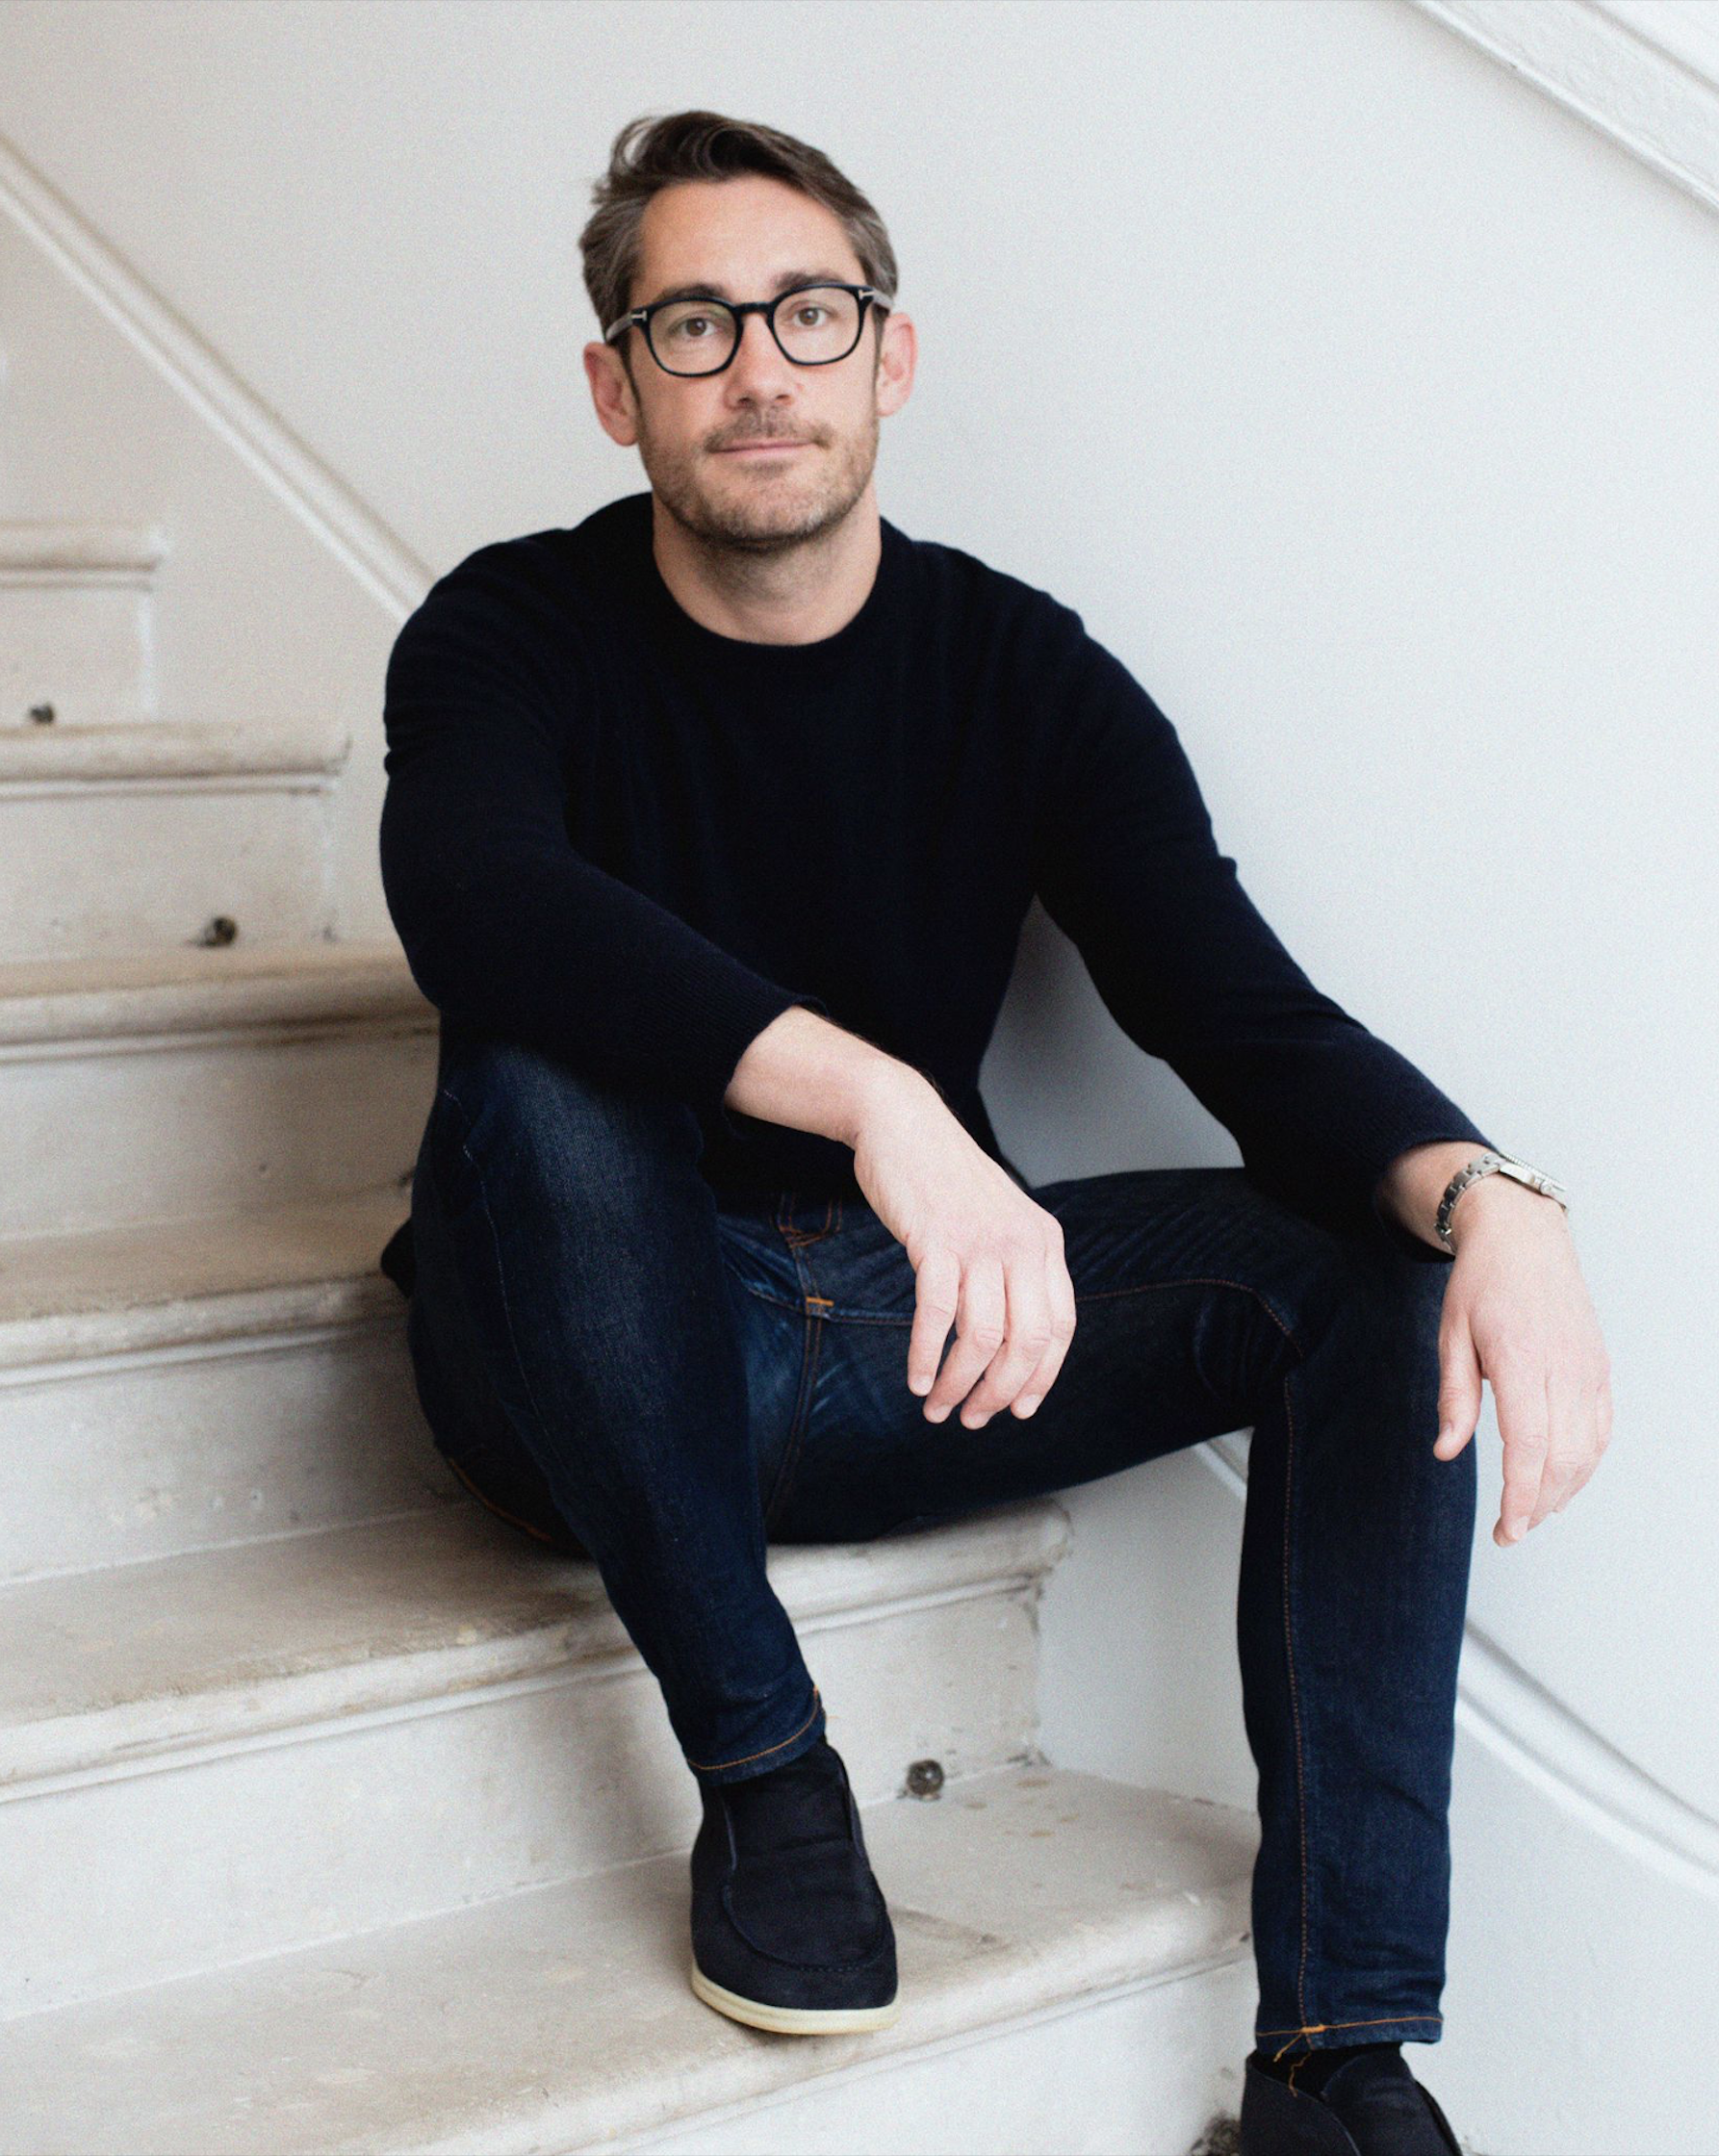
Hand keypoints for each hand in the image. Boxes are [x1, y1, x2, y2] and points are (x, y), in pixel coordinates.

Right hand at [848, 1069, 1076, 1426]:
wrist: (904, 1122)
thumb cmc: (945, 1180)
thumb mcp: (999, 1220)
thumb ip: (1012, 1267)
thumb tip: (1008, 1338)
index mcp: (1044, 1243)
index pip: (1059, 1328)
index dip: (1041, 1377)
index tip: (1017, 1409)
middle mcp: (1022, 1245)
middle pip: (1026, 1342)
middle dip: (999, 1393)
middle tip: (971, 1419)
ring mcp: (980, 1242)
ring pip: (982, 1337)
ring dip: (960, 1384)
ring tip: (938, 1408)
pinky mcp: (937, 1240)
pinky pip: (937, 1315)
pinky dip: (926, 1356)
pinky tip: (917, 1379)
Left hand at [1431, 1177, 1611, 1544]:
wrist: (1524, 1238)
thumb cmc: (1482, 1283)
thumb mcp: (1451, 1334)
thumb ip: (1454, 1396)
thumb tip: (1446, 1451)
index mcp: (1521, 1359)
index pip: (1529, 1444)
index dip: (1521, 1494)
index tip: (1508, 1529)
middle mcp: (1563, 1368)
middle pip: (1563, 1458)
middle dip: (1539, 1505)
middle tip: (1511, 1532)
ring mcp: (1588, 1370)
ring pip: (1588, 1450)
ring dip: (1563, 1491)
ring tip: (1531, 1514)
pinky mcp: (1599, 1370)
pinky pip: (1601, 1430)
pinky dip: (1585, 1464)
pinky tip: (1561, 1482)